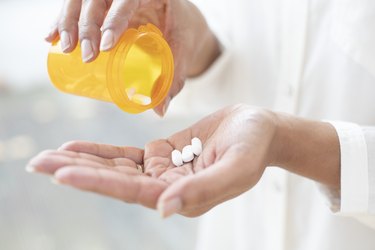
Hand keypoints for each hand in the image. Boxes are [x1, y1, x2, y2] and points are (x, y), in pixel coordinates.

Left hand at [27, 105, 276, 216]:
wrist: (258, 130)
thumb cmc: (253, 149)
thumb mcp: (236, 168)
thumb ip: (203, 190)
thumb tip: (164, 211)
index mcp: (182, 198)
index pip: (133, 192)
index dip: (98, 182)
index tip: (62, 173)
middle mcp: (166, 188)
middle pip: (114, 181)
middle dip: (77, 172)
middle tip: (37, 162)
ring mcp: (161, 171)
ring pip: (115, 167)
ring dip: (82, 161)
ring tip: (47, 155)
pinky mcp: (160, 154)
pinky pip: (124, 154)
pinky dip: (100, 152)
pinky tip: (75, 148)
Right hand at [45, 0, 220, 115]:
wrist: (181, 20)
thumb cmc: (183, 35)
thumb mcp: (182, 53)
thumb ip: (174, 79)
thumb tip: (159, 110)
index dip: (115, 18)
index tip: (106, 45)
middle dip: (88, 25)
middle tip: (87, 55)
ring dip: (68, 21)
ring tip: (65, 48)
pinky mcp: (101, 4)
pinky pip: (76, 6)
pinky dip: (61, 20)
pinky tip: (51, 37)